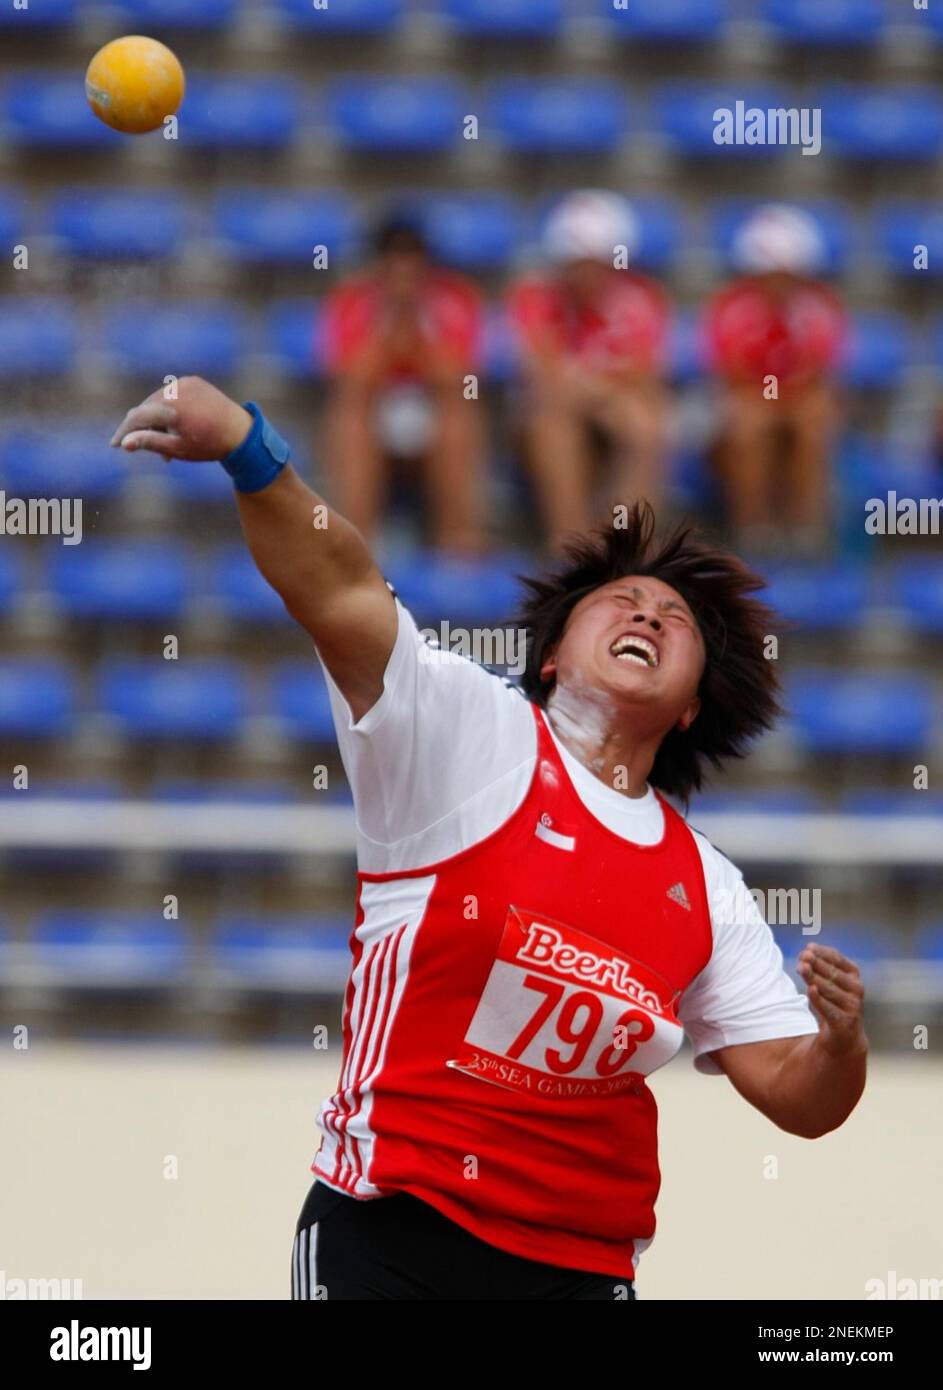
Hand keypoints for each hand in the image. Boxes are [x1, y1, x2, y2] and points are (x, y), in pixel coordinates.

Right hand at [109, 376, 252, 461]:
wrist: (241, 432)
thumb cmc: (209, 446)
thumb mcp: (178, 448)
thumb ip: (149, 443)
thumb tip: (124, 443)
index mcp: (173, 409)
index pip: (138, 417)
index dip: (125, 431)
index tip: (115, 445)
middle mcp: (177, 391)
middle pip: (146, 407)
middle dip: (141, 427)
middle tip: (140, 446)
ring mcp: (185, 383)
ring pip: (158, 400)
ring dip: (155, 418)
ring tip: (166, 441)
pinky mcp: (193, 380)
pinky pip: (172, 393)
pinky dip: (168, 407)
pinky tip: (174, 424)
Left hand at [797, 942, 866, 1057]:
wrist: (845, 1039)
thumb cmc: (833, 1004)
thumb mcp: (827, 984)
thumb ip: (818, 969)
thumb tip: (806, 952)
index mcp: (853, 976)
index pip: (838, 960)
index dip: (823, 953)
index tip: (808, 947)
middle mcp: (856, 990)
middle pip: (832, 974)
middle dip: (816, 964)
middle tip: (803, 956)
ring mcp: (852, 1007)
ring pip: (829, 990)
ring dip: (814, 978)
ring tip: (802, 968)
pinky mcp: (845, 1023)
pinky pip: (829, 1009)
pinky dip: (820, 999)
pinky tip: (811, 989)